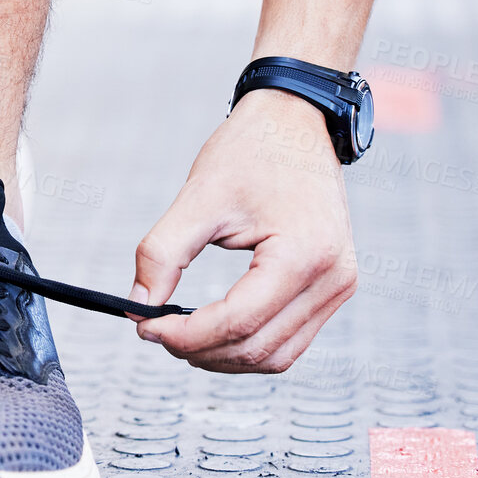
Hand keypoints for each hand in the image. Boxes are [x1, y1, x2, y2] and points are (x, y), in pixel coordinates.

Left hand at [130, 89, 356, 372]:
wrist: (296, 121)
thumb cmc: (251, 150)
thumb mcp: (198, 196)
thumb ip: (162, 253)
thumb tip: (137, 306)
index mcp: (303, 254)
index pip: (238, 321)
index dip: (186, 334)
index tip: (144, 327)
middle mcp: (333, 278)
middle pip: (257, 347)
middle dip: (200, 349)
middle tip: (153, 331)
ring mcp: (340, 286)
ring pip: (277, 356)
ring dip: (224, 356)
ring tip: (180, 333)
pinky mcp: (334, 287)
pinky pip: (291, 339)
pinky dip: (249, 344)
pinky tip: (213, 329)